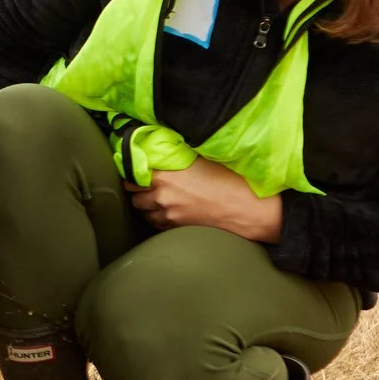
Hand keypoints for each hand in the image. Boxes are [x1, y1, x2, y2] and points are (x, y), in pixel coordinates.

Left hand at [124, 157, 282, 241]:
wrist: (246, 209)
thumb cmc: (229, 179)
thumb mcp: (201, 159)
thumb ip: (177, 158)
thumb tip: (164, 151)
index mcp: (165, 175)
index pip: (133, 176)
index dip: (133, 174)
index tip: (135, 172)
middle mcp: (162, 196)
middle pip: (135, 197)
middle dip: (138, 192)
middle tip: (144, 186)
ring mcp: (168, 215)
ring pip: (144, 213)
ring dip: (147, 206)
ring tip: (156, 199)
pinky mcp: (177, 228)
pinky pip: (157, 224)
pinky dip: (158, 218)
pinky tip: (168, 211)